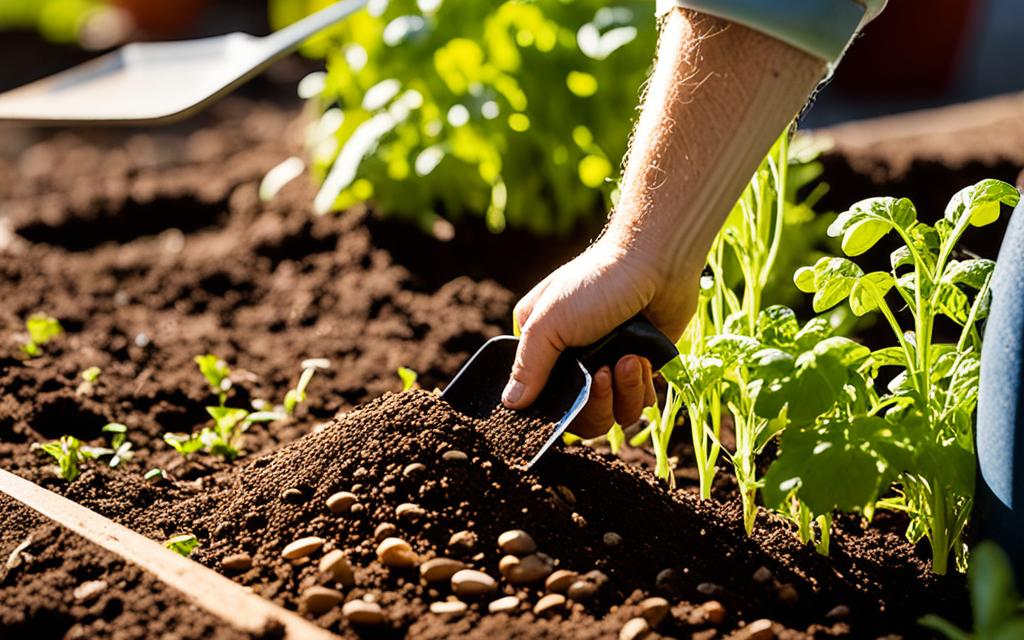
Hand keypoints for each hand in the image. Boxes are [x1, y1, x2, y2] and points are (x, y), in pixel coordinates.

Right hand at [502, 234, 696, 437]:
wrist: (657, 262)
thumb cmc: (596, 283)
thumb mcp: (549, 322)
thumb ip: (528, 366)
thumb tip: (509, 404)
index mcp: (543, 345)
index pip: (541, 398)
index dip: (555, 409)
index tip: (570, 398)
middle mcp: (575, 359)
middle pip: (581, 416)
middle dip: (597, 402)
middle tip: (605, 373)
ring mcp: (610, 364)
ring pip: (614, 413)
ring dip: (624, 392)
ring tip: (629, 360)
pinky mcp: (642, 367)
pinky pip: (639, 402)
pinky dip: (642, 387)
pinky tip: (643, 358)